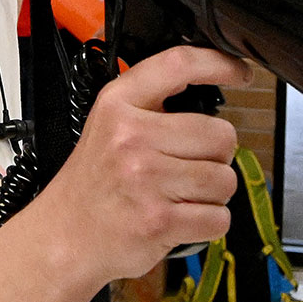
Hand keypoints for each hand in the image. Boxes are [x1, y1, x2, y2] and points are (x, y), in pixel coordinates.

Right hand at [39, 44, 247, 287]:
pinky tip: (181, 220)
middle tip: (189, 168)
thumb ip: (152, 105)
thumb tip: (213, 87)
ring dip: (212, 194)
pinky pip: (218, 218)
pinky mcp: (159, 220)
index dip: (219, 64)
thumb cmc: (94, 185)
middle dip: (216, 157)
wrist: (63, 238)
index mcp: (119, 105)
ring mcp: (146, 179)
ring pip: (224, 180)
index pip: (179, 64)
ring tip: (180, 196)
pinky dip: (208, 224)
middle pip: (221, 135)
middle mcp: (132, 137)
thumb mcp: (108, 126)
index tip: (240, 72)